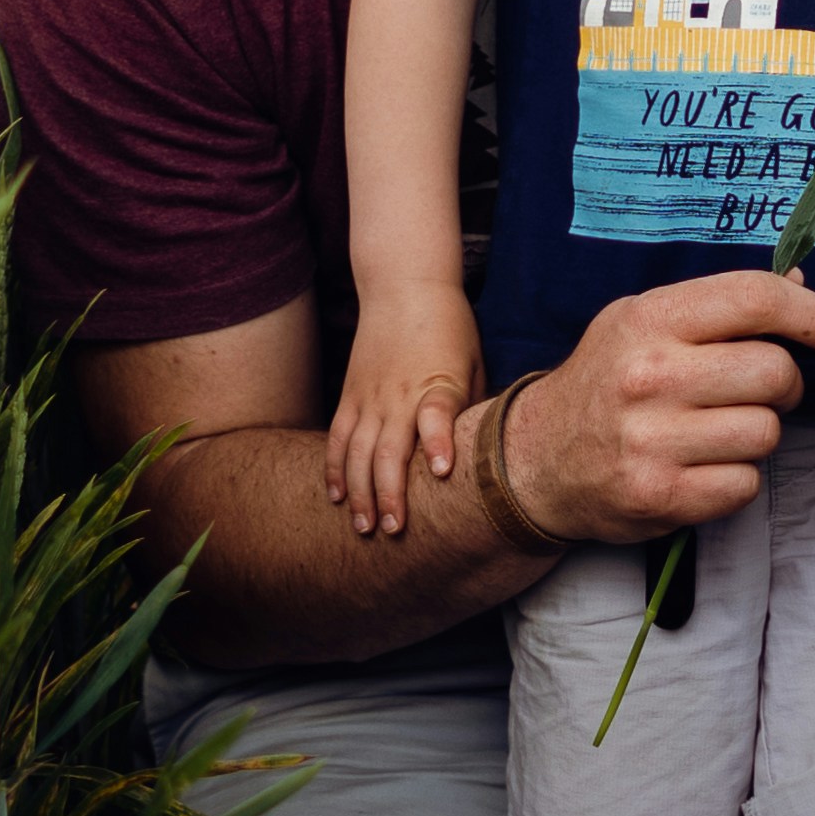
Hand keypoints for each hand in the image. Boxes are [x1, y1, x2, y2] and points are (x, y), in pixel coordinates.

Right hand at [325, 289, 482, 535]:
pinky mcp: (350, 395)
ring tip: (365, 528)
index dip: (439, 443)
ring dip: (359, 492)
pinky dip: (334, 469)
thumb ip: (469, 411)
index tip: (442, 472)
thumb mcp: (473, 365)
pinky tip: (336, 497)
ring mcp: (368, 396)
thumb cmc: (450, 328)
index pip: (437, 416)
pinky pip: (337, 437)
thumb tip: (480, 457)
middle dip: (389, 494)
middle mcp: (398, 395)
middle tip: (394, 530)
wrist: (406, 286)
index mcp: (436, 385)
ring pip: (357, 452)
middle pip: (387, 451)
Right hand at [502, 273, 814, 547]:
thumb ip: (719, 306)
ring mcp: (651, 440)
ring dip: (759, 434)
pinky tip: (706, 466)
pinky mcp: (659, 496)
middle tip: (763, 391)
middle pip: (774, 372)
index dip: (810, 313)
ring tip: (722, 430)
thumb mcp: (643, 323)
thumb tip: (804, 284)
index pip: (755, 297)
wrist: (537, 460)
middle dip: (784, 384)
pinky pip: (745, 484)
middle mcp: (648, 376)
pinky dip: (737, 479)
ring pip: (766, 432)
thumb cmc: (606, 383)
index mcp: (649, 320)